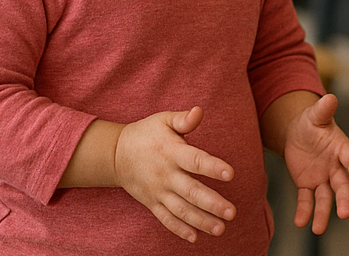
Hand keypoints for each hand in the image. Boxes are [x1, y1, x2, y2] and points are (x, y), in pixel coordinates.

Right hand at [114, 106, 237, 242]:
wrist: (116, 154)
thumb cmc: (147, 134)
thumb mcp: (163, 120)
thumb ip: (183, 119)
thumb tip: (199, 111)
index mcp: (171, 152)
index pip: (194, 160)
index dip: (212, 167)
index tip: (230, 174)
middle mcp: (166, 174)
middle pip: (191, 191)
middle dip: (212, 203)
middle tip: (232, 212)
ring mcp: (158, 191)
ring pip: (181, 210)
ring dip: (201, 220)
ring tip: (221, 228)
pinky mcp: (152, 203)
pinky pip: (166, 219)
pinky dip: (179, 229)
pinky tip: (195, 237)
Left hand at [282, 93, 348, 233]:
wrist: (296, 132)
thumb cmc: (311, 122)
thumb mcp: (315, 115)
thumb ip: (323, 110)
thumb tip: (330, 97)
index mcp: (342, 149)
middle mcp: (335, 167)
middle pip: (342, 186)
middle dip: (344, 200)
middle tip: (345, 214)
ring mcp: (322, 178)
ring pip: (325, 198)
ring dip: (323, 213)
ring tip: (318, 229)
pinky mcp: (307, 185)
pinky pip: (306, 200)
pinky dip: (304, 211)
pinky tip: (300, 222)